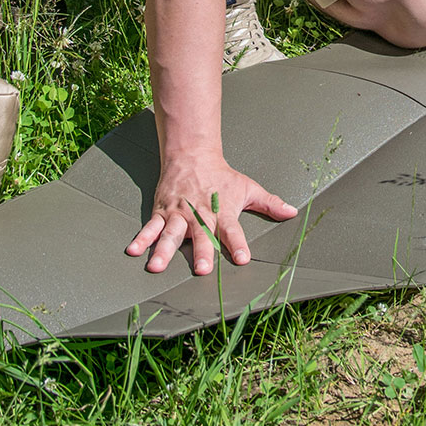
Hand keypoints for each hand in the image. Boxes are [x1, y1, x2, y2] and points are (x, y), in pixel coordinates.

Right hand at [127, 155, 297, 274]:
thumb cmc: (222, 176)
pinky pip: (151, 227)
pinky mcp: (163, 212)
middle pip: (201, 235)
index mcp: (222, 211)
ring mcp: (179, 214)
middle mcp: (200, 215)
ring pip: (171, 234)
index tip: (241, 259)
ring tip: (156, 267)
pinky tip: (133, 251)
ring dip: (164, 250)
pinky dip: (142, 239)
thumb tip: (292, 212)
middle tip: (202, 269)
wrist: (193, 156)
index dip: (237, 244)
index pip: (232, 230)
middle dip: (201, 252)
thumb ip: (269, 203)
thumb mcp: (248, 188)